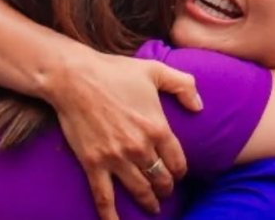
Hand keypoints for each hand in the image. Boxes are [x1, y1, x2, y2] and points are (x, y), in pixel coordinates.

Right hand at [52, 51, 201, 219]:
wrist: (74, 78)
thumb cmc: (115, 71)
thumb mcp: (155, 70)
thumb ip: (183, 85)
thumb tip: (199, 106)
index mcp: (157, 127)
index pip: (177, 161)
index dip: (180, 171)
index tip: (179, 174)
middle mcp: (139, 147)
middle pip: (160, 179)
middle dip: (166, 188)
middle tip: (166, 191)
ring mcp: (116, 158)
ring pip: (139, 190)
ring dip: (149, 202)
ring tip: (153, 207)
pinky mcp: (93, 163)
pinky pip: (104, 197)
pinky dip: (110, 215)